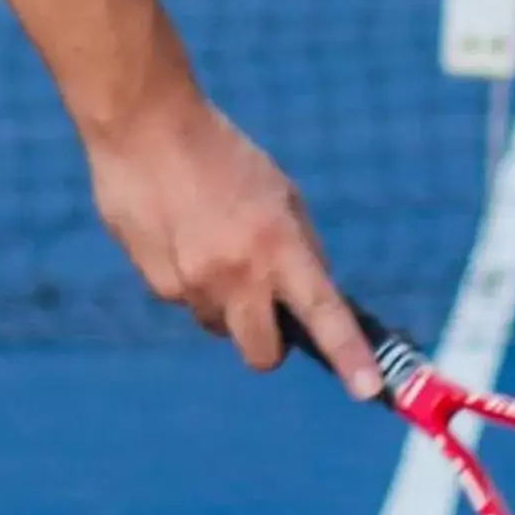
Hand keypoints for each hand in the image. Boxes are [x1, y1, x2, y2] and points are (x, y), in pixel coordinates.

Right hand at [86, 86, 381, 397]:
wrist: (144, 125)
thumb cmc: (222, 155)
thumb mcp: (279, 192)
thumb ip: (300, 249)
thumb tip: (313, 303)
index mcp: (279, 243)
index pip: (322, 311)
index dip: (349, 355)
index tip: (369, 388)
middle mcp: (237, 272)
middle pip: (263, 354)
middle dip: (269, 343)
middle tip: (265, 310)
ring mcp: (192, 282)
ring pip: (218, 325)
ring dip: (223, 303)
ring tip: (208, 243)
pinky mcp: (155, 281)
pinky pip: (183, 301)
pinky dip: (187, 281)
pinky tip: (177, 235)